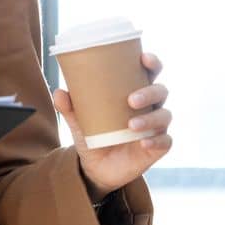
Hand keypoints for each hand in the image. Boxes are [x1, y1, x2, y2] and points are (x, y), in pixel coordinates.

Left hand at [55, 51, 172, 198]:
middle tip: (130, 100)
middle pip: (160, 91)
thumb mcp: (79, 121)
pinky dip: (156, 141)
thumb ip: (69, 108)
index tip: (144, 58)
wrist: (96, 166)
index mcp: (134, 92)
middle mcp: (149, 107)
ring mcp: (156, 126)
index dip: (152, 63)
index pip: (149, 72)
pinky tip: (144, 142)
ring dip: (150, 118)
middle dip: (149, 92)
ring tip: (131, 125)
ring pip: (164, 116)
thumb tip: (59, 92)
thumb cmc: (93, 134)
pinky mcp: (157, 147)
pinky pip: (165, 141)